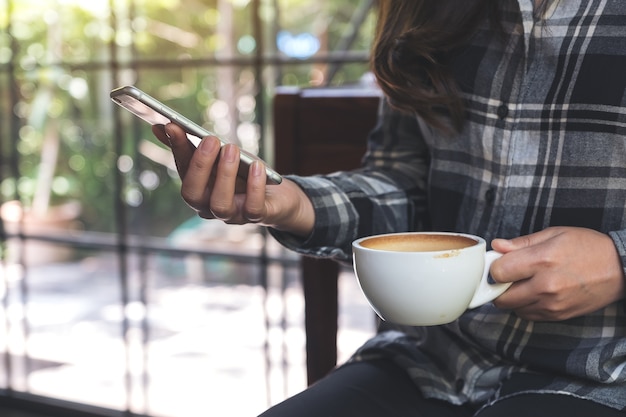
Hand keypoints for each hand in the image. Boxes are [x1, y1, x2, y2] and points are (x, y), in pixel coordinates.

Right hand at [151, 123, 314, 236]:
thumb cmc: (245, 175)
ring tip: (232, 148)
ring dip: (225, 175)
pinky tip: (257, 166)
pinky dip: (254, 187)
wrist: (278, 197)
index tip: (174, 125)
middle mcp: (209, 207)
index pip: (182, 171)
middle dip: (200, 166)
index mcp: (198, 189)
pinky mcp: (258, 217)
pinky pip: (253, 208)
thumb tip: (163, 126)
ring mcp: (233, 215)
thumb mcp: (222, 157)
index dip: (177, 149)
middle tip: (210, 139)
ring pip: (220, 205)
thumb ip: (194, 145)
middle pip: (193, 194)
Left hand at [490, 226, 624, 320]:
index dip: (495, 267)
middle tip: (509, 275)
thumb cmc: (587, 247)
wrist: (620, 268)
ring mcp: (552, 304)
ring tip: (525, 283)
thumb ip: (521, 243)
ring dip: (512, 298)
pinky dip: (526, 306)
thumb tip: (496, 246)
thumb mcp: (554, 234)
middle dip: (499, 286)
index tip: (500, 263)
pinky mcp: (558, 316)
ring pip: (513, 308)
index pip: (498, 272)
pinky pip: (528, 315)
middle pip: (501, 296)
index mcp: (542, 260)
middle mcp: (545, 285)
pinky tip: (536, 293)